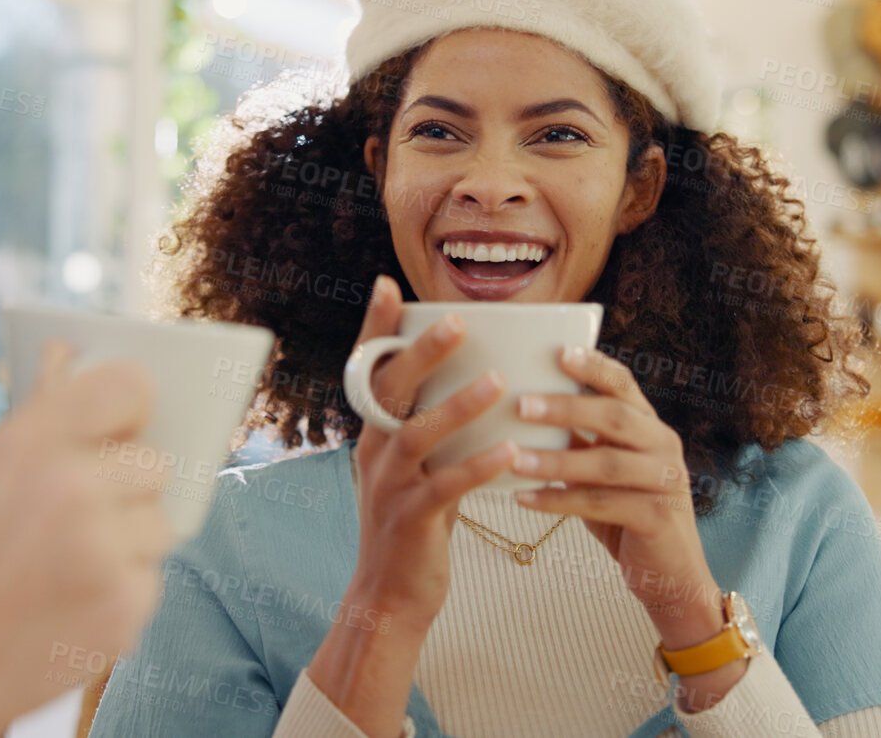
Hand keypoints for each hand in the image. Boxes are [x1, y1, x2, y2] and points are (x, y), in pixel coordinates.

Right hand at [0, 342, 168, 735]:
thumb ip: (34, 424)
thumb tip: (69, 356)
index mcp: (29, 446)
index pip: (128, 386)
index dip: (135, 400)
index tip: (131, 417)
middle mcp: (73, 491)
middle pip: (155, 463)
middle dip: (127, 486)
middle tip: (83, 511)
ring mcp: (103, 554)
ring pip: (160, 523)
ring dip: (127, 540)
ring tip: (66, 564)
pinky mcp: (125, 609)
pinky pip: (152, 577)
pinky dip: (122, 590)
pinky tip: (70, 601)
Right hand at [304, 275, 516, 737]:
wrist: (391, 595)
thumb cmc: (415, 523)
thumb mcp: (416, 466)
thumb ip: (433, 426)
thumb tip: (474, 378)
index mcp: (375, 434)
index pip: (371, 371)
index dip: (377, 329)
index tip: (387, 285)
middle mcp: (374, 453)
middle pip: (391, 392)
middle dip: (423, 353)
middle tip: (458, 321)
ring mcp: (389, 487)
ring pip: (418, 436)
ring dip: (458, 407)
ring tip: (498, 383)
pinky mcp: (411, 520)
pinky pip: (445, 488)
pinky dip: (476, 468)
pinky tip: (509, 453)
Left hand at [504, 344, 723, 647]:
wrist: (671, 576)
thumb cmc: (628, 516)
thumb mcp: (604, 472)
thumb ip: (581, 441)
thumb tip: (524, 408)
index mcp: (650, 427)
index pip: (624, 385)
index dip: (593, 366)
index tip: (558, 351)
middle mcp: (663, 447)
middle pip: (615, 417)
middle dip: (566, 408)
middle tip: (521, 404)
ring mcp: (665, 482)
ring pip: (606, 464)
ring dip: (555, 460)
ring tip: (512, 457)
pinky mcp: (657, 518)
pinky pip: (601, 505)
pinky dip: (559, 502)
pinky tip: (523, 499)